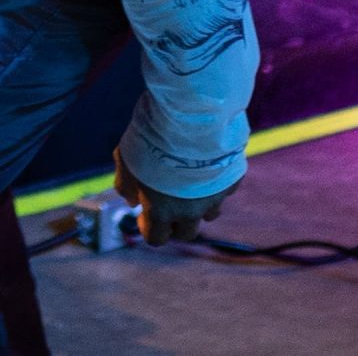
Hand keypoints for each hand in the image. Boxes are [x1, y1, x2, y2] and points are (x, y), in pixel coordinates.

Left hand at [112, 147, 235, 245]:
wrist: (188, 118)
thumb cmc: (151, 139)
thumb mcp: (125, 160)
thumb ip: (125, 185)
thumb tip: (131, 200)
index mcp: (160, 210)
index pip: (156, 238)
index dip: (150, 228)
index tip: (145, 214)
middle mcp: (190, 211)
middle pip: (186, 233)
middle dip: (176, 222)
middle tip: (169, 202)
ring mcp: (214, 198)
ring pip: (209, 214)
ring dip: (199, 205)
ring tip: (190, 182)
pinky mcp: (231, 182)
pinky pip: (224, 190)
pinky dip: (215, 183)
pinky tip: (207, 164)